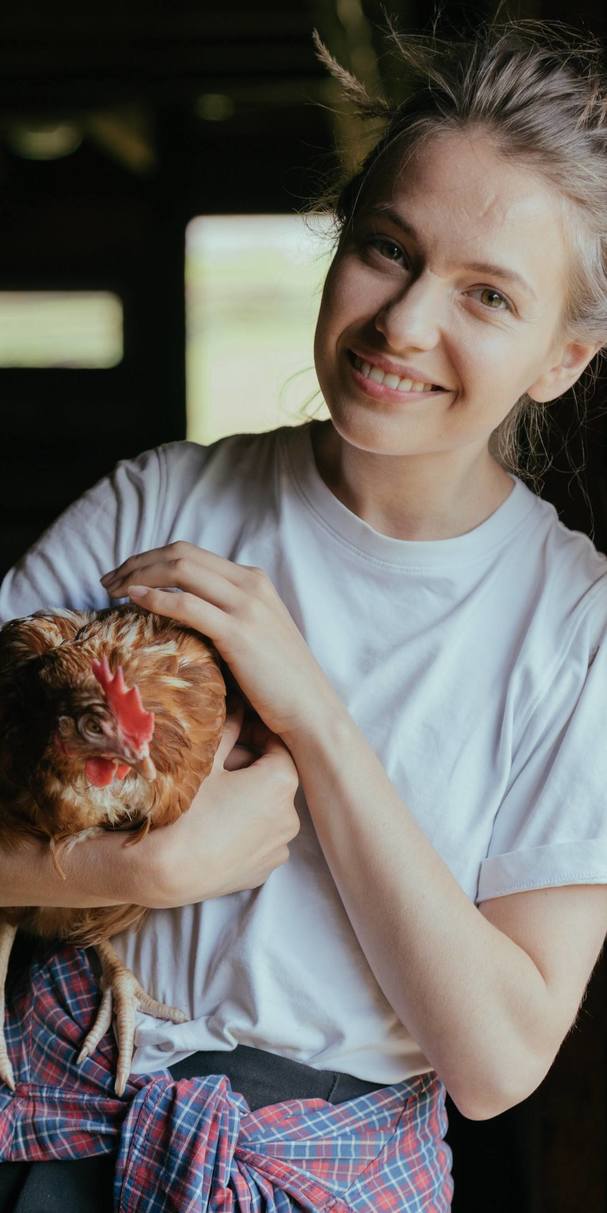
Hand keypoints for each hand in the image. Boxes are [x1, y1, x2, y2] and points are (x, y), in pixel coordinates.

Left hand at [100, 542, 339, 737]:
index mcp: (253, 580)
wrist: (311, 708)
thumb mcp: (254, 633)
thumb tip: (183, 613)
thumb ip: (225, 614)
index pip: (191, 553)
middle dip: (137, 562)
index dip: (150, 558)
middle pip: (181, 553)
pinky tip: (134, 602)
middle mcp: (250, 584)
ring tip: (112, 591)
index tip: (124, 576)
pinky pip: (186, 604)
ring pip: (180, 570)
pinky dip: (155, 598)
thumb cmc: (279, 680)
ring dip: (138, 575)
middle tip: (108, 581)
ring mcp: (246, 606)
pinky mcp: (238, 633)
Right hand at [135, 711, 300, 908]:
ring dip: (250, 800)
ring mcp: (278, 848)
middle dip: (251, 769)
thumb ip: (229, 729)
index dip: (256, 734)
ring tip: (216, 798)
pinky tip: (217, 827)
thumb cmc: (186, 811)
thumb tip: (236, 704)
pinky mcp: (264, 871)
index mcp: (281, 783)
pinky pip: (260, 839)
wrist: (167, 871)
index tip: (237, 731)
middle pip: (274, 780)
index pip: (278, 746)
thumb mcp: (206, 761)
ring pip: (268, 811)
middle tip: (219, 765)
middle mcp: (291, 817)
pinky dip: (246, 830)